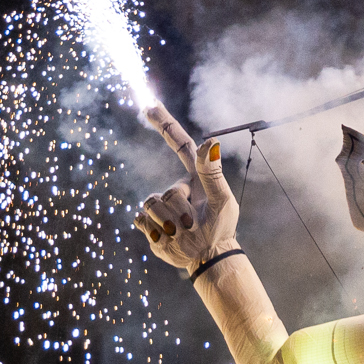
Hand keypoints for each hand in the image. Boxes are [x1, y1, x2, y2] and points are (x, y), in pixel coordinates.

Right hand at [134, 104, 239, 275]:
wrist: (207, 257)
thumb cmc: (221, 227)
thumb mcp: (221, 200)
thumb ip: (212, 172)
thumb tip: (210, 141)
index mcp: (195, 177)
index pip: (180, 144)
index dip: (165, 124)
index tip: (148, 106)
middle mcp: (176, 188)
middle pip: (168, 193)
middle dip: (182, 212)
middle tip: (196, 225)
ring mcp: (161, 206)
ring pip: (153, 206)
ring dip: (171, 224)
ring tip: (185, 233)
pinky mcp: (149, 224)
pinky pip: (142, 220)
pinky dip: (156, 232)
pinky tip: (169, 237)